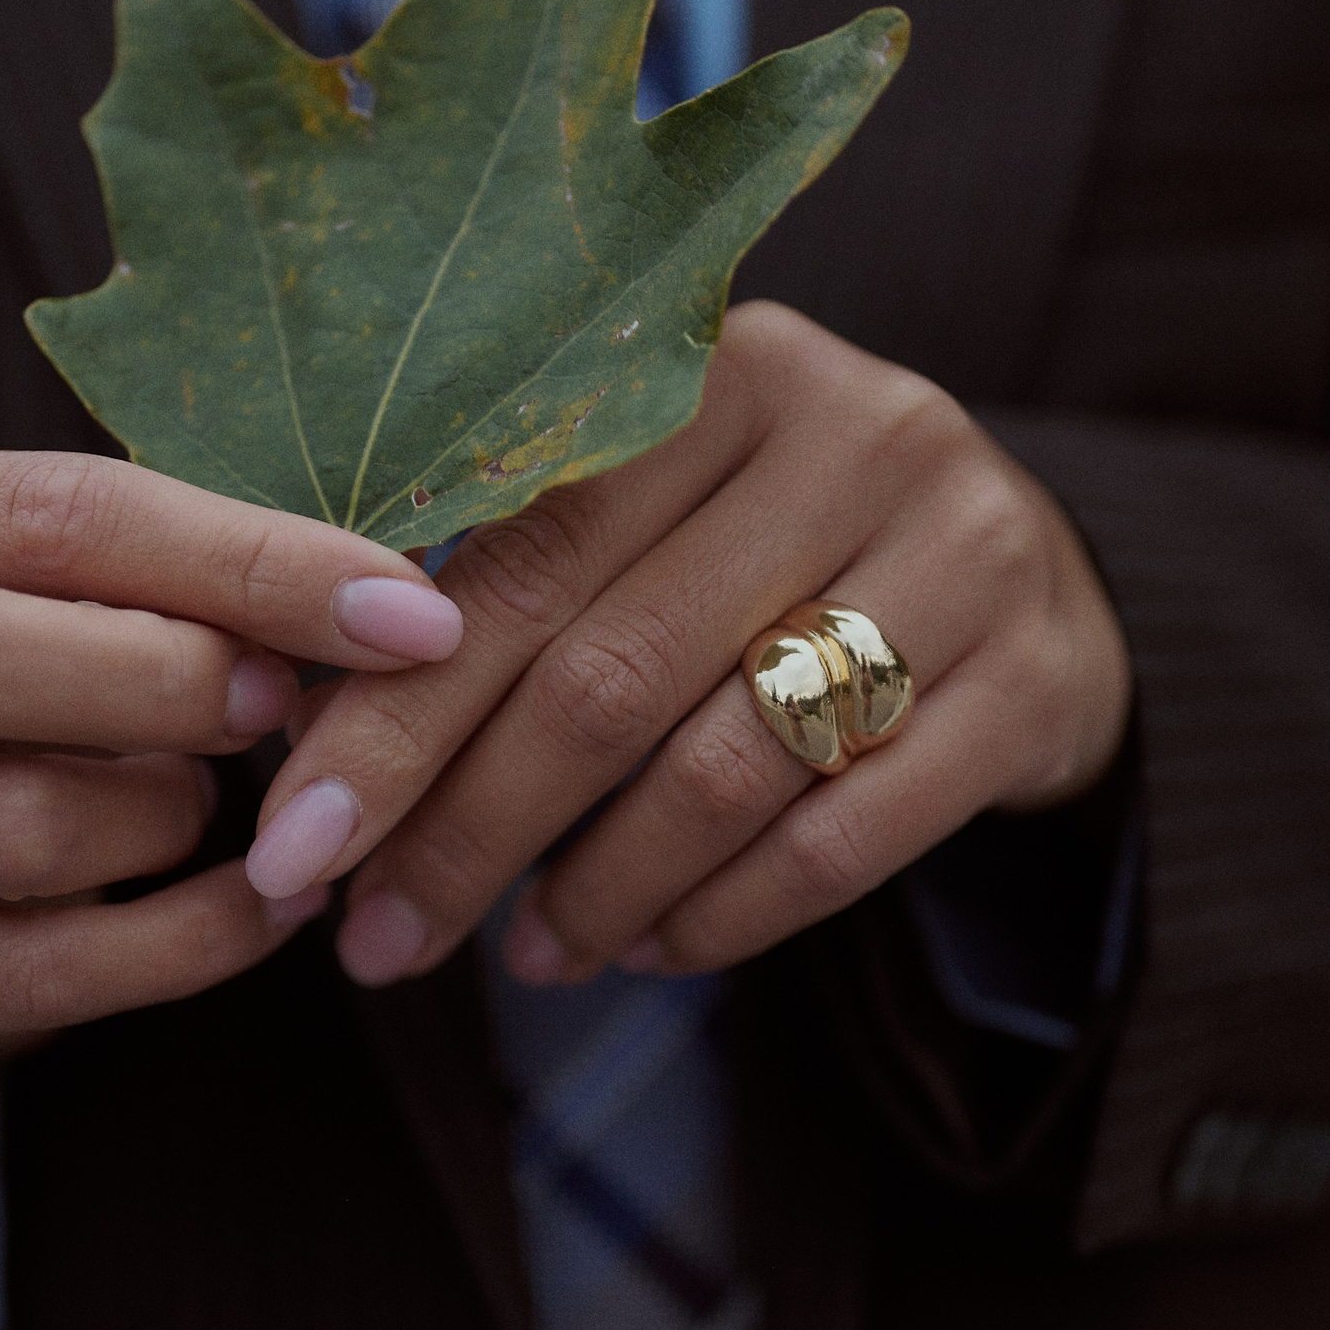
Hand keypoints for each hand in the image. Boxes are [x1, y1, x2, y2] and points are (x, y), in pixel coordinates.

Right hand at [0, 451, 464, 1064]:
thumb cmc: (36, 675)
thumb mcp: (91, 593)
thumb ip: (198, 577)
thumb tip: (399, 606)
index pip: (46, 513)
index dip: (243, 559)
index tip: (409, 611)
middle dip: (162, 679)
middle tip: (283, 705)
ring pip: (11, 828)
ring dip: (169, 817)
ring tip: (221, 800)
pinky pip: (39, 974)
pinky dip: (187, 943)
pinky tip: (265, 908)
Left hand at [248, 301, 1131, 988]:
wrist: (1035, 581)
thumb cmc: (779, 552)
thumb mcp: (659, 515)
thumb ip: (511, 581)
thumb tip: (303, 743)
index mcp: (718, 371)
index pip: (521, 562)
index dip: (394, 720)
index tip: (294, 849)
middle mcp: (851, 431)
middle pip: (610, 675)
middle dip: (468, 832)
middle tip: (377, 940)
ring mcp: (963, 550)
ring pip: (725, 769)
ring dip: (595, 890)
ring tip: (521, 958)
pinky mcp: (1032, 678)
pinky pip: (845, 840)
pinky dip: (723, 916)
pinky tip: (649, 948)